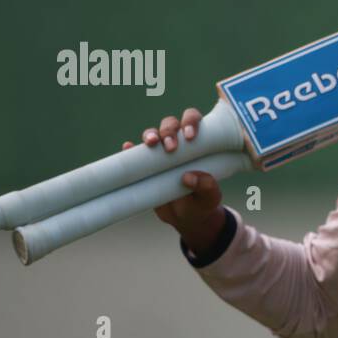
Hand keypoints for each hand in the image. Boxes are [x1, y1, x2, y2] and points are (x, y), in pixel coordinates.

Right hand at [122, 108, 223, 245]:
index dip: (190, 122)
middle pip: (170, 124)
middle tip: (171, 148)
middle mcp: (177, 143)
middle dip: (169, 131)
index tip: (190, 137)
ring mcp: (159, 153)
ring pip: (152, 134)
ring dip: (150, 134)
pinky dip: (130, 149)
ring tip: (151, 144)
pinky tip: (128, 148)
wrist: (186, 217)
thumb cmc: (203, 201)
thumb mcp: (210, 196)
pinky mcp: (144, 165)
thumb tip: (189, 177)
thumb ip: (206, 186)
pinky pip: (134, 153)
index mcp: (198, 143)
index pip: (194, 121)